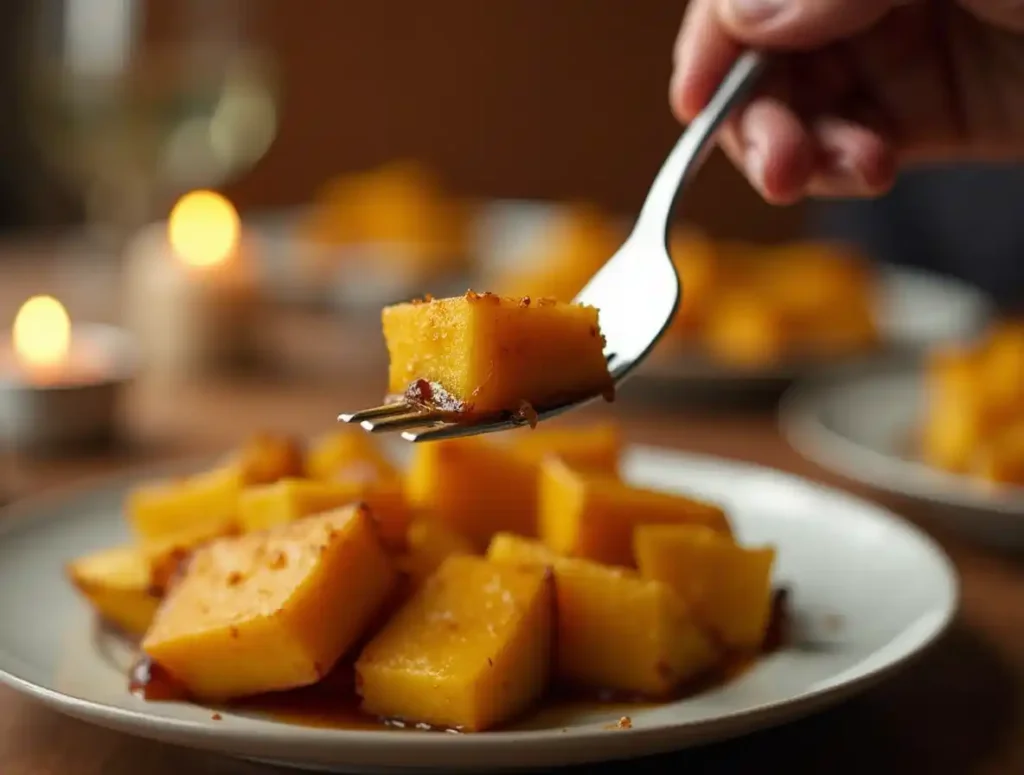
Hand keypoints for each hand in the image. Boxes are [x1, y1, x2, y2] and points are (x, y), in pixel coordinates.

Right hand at [670, 0, 1023, 202]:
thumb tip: (741, 17)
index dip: (710, 45)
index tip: (693, 100)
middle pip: (759, 62)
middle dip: (756, 118)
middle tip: (776, 164)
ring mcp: (892, 52)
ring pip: (797, 113)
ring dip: (799, 154)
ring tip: (835, 171)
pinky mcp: (925, 111)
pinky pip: (848, 147)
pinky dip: (842, 170)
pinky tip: (870, 169)